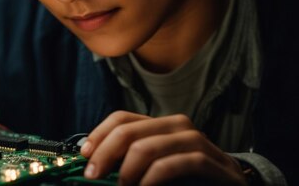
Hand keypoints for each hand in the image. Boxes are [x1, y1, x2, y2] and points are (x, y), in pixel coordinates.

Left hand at [81, 111, 246, 185]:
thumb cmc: (190, 183)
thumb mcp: (154, 171)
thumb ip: (131, 164)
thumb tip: (95, 165)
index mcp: (161, 127)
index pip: (122, 118)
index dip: (99, 135)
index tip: (84, 156)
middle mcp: (179, 128)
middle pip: (131, 130)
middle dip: (106, 154)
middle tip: (93, 176)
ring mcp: (199, 144)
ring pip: (151, 146)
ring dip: (128, 171)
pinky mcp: (215, 164)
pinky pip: (178, 163)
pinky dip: (154, 178)